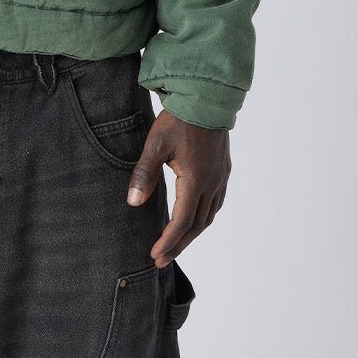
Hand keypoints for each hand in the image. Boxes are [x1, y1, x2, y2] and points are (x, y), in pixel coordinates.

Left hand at [125, 110, 230, 266]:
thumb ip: (144, 174)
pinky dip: (204, 218)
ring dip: (192, 234)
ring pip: (209, 217)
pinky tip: (195, 220)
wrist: (207, 97)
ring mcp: (221, 177)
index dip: (168, 241)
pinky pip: (217, 203)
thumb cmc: (179, 119)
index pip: (182, 222)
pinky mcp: (223, 170)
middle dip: (178, 245)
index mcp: (196, 180)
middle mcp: (213, 183)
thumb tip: (134, 203)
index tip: (155, 255)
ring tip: (175, 245)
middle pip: (197, 226)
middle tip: (161, 260)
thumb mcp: (155, 144)